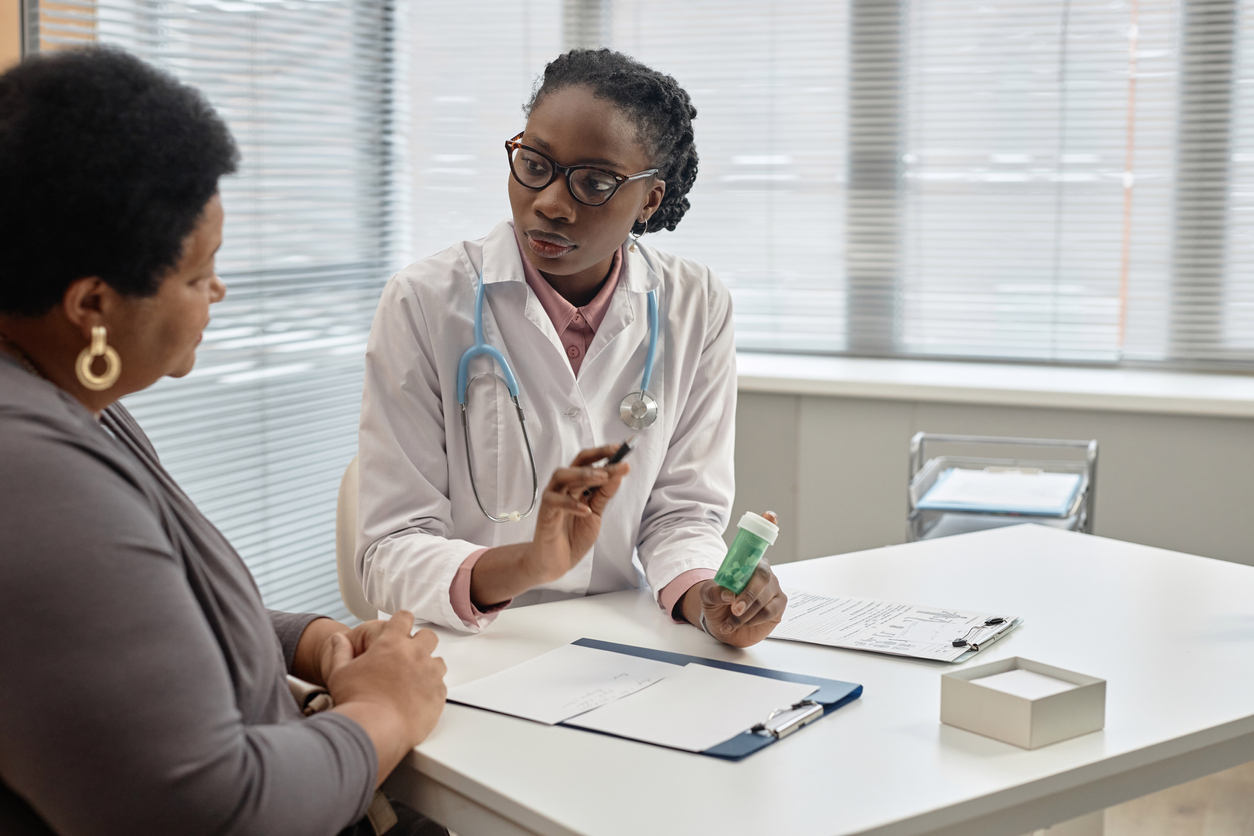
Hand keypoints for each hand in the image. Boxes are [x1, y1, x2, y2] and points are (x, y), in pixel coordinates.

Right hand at [325, 611, 447, 748]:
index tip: (399, 627)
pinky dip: (432, 688)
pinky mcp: (438, 694)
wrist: (375, 729)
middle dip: (420, 642)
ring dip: (428, 666)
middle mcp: (415, 654)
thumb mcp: (339, 673)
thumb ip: (340, 652)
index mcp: (392, 643)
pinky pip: (441, 685)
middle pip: (428, 636)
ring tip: (414, 680)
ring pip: (438, 661)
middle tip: (408, 655)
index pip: (404, 618)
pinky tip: (418, 698)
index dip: (401, 621)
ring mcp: (430, 673)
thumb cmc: (356, 701)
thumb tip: (338, 639)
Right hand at [528, 444, 630, 584]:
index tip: (621, 448)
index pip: (589, 462)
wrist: (556, 562)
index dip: (604, 454)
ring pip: (562, 476)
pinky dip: (571, 504)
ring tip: (602, 477)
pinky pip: (555, 502)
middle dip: (596, 457)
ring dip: (583, 475)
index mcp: (577, 486)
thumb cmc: (573, 536)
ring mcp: (553, 499)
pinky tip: (586, 510)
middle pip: (577, 463)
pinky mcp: (546, 514)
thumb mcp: (596, 514)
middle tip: (615, 456)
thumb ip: (604, 495)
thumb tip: (618, 474)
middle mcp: (564, 488)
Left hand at [684, 560, 787, 647]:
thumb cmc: (718, 603)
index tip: (733, 589)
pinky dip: (753, 620)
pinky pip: (769, 612)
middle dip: (747, 596)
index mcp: (748, 564)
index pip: (752, 560)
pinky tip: (744, 622)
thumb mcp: (707, 596)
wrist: (723, 623)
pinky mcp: (778, 606)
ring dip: (745, 614)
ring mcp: (774, 589)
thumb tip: (728, 595)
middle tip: (735, 610)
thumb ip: (714, 593)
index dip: (744, 573)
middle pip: (762, 578)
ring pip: (763, 600)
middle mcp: (764, 574)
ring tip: (730, 622)